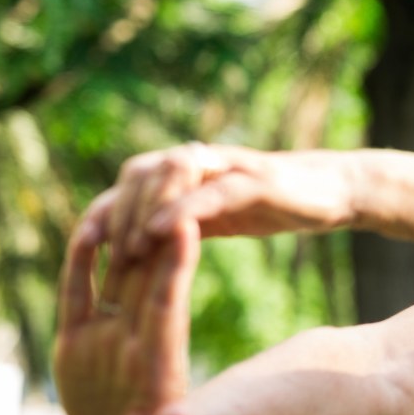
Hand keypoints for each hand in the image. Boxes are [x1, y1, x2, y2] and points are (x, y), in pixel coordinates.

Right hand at [54, 208, 199, 414]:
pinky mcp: (78, 342)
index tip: (188, 223)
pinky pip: (79, 295)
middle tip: (168, 184)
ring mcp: (106, 338)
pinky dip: (80, 266)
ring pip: (116, 276)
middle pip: (147, 276)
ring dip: (123, 239)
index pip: (167, 302)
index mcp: (156, 362)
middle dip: (156, 234)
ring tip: (130, 195)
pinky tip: (85, 233)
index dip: (176, 265)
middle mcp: (132, 341)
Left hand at [97, 143, 354, 264]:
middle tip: (103, 255)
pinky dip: (181, 208)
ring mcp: (231, 165)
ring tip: (130, 248)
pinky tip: (160, 232)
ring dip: (142, 209)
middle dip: (116, 212)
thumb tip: (132, 251)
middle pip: (139, 172)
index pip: (129, 183)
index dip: (102, 210)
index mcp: (188, 171)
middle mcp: (203, 160)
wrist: (332, 191)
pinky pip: (210, 189)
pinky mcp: (258, 178)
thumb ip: (178, 223)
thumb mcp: (217, 216)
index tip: (80, 246)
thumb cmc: (271, 204)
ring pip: (169, 174)